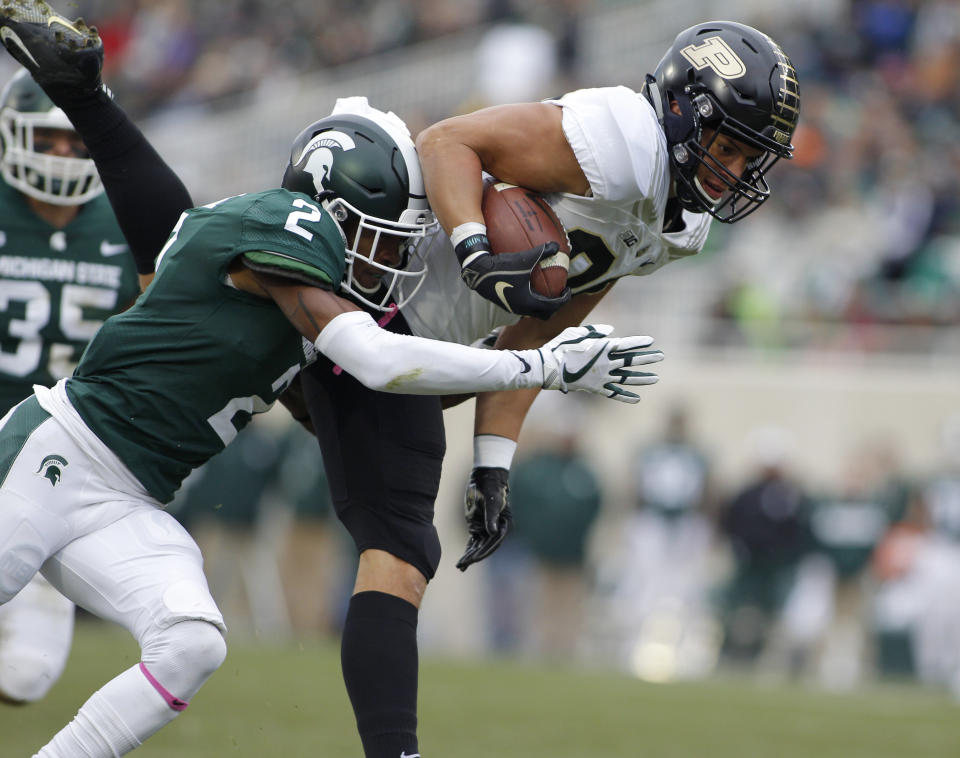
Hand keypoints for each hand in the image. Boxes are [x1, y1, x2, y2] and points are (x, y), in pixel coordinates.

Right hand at [455, 234, 569, 318]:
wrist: (479, 272)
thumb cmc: (503, 267)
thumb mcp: (525, 258)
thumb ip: (542, 252)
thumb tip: (556, 245)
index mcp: (529, 302)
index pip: (553, 306)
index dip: (564, 299)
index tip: (567, 290)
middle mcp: (522, 309)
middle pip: (544, 314)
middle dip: (553, 306)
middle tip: (558, 295)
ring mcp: (512, 308)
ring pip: (532, 312)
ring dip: (540, 305)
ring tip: (544, 292)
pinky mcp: (505, 304)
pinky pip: (522, 307)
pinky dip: (529, 302)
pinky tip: (528, 288)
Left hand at [456, 466, 511, 570]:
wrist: (485, 479)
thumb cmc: (491, 489)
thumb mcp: (492, 501)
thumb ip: (491, 516)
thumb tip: (492, 532)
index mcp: (504, 526)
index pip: (493, 543)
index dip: (483, 552)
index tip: (473, 559)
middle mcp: (496, 530)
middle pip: (485, 547)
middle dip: (474, 556)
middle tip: (463, 564)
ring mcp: (486, 529)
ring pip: (478, 547)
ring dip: (469, 556)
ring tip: (460, 566)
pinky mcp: (477, 527)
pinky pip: (472, 542)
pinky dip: (468, 550)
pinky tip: (462, 561)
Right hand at [537, 324, 662, 402]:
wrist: (549, 368)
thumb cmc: (560, 348)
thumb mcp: (576, 333)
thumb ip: (595, 331)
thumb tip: (611, 331)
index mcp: (602, 348)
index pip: (626, 344)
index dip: (639, 342)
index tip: (651, 341)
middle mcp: (606, 363)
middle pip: (631, 361)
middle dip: (647, 358)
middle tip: (661, 356)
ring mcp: (602, 377)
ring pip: (627, 378)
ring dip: (642, 378)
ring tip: (655, 378)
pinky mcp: (596, 388)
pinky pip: (614, 394)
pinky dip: (626, 397)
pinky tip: (637, 398)